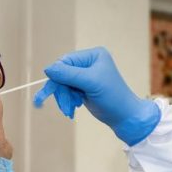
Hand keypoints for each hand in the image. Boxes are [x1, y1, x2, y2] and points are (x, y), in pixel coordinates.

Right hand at [34, 47, 159, 145]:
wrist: (124, 116)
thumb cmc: (112, 96)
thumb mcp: (90, 82)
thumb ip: (68, 74)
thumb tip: (47, 69)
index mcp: (93, 55)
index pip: (66, 60)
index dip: (58, 75)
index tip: (54, 90)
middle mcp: (88, 62)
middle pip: (62, 73)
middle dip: (61, 90)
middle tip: (63, 105)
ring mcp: (85, 75)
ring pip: (62, 84)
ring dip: (64, 97)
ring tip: (70, 109)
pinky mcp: (82, 87)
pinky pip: (66, 91)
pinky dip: (67, 101)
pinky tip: (73, 109)